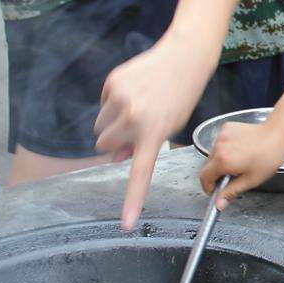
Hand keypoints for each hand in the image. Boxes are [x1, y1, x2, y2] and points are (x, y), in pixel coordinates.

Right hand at [94, 33, 216, 229]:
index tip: (126, 224)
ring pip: (99, 128)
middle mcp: (133, 119)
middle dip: (115, 143)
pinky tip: (133, 93)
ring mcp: (119, 100)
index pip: (139, 175)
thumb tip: (119, 156)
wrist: (184, 57)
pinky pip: (101, 105)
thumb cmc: (181, 96)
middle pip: (104, 147)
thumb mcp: (171, 126)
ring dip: (111, 124)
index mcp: (153, 134)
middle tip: (135, 129)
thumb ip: (145, 145)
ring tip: (136, 109)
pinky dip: (111, 104)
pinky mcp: (111, 84)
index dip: (132, 202)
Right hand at [198, 121, 283, 209]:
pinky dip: (225, 148)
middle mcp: (219, 147)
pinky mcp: (226, 127)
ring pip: (213, 154)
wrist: (278, 134)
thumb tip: (219, 204)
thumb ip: (231, 192)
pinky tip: (240, 150)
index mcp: (223, 161)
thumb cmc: (269, 156)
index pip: (204, 178)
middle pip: (207, 166)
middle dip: (216, 174)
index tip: (216, 191)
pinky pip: (220, 143)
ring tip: (239, 162)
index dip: (209, 187)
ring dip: (220, 161)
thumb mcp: (251, 180)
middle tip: (232, 177)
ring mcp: (221, 136)